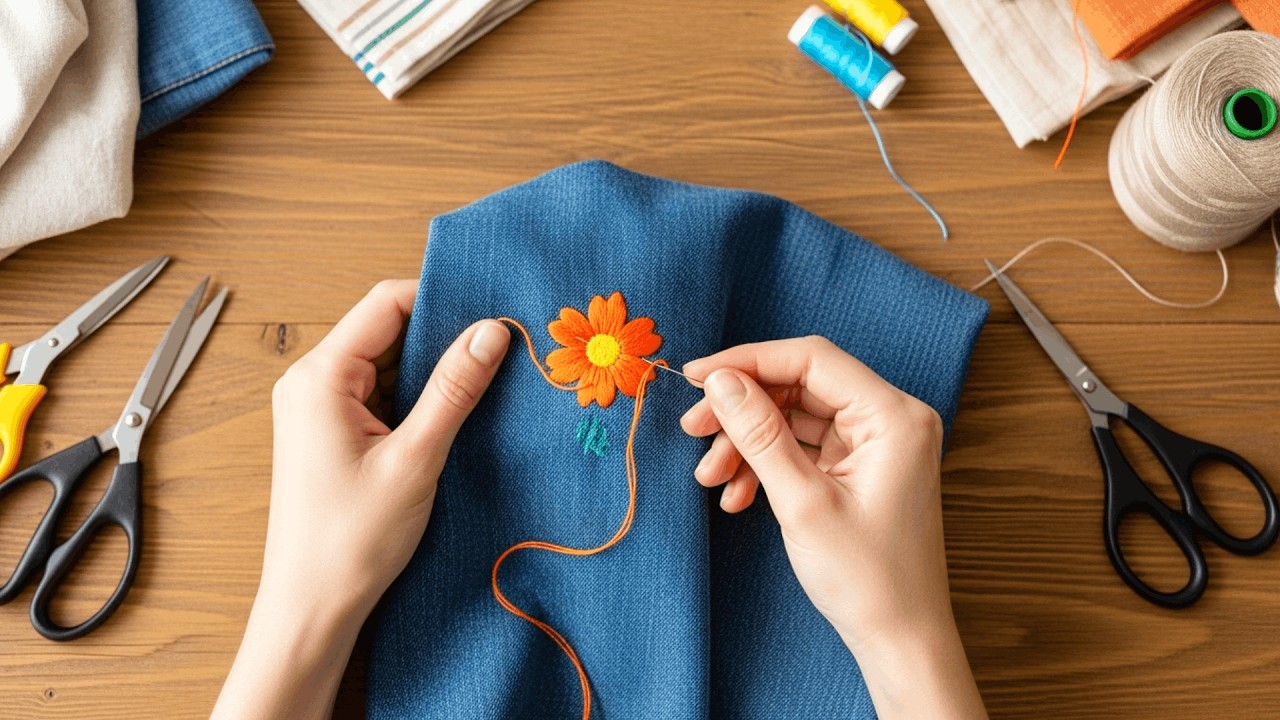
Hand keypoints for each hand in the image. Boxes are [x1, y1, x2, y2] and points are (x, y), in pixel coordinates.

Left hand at [213, 280, 510, 719]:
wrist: (312, 607)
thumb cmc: (350, 542)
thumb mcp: (415, 458)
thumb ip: (454, 389)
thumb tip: (492, 331)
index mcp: (319, 377)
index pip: (386, 303)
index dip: (441, 301)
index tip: (491, 317)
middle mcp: (311, 382)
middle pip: (387, 329)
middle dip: (442, 340)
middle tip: (497, 356)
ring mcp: (318, 407)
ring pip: (387, 363)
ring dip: (431, 374)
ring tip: (478, 392)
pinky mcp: (331, 432)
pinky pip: (380, 394)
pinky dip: (416, 400)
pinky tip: (449, 419)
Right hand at [680, 336, 984, 719]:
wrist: (900, 640)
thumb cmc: (868, 579)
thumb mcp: (802, 502)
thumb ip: (759, 433)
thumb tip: (720, 381)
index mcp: (894, 416)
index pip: (811, 359)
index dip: (747, 362)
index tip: (695, 377)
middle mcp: (892, 419)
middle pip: (800, 386)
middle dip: (742, 410)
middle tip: (693, 431)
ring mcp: (877, 444)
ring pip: (795, 419)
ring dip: (748, 443)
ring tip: (711, 478)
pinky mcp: (862, 467)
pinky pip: (805, 447)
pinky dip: (767, 465)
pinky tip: (737, 495)